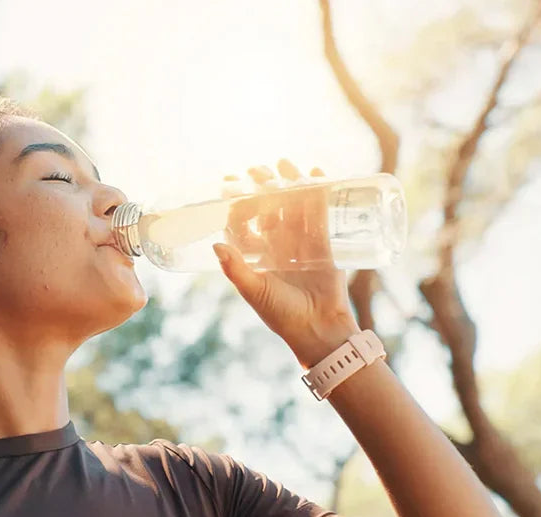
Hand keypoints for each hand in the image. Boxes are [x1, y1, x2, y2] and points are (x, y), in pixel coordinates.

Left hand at [213, 159, 360, 365]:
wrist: (320, 329)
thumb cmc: (282, 315)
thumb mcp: (255, 292)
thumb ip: (236, 270)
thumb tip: (216, 244)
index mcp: (257, 256)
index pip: (243, 223)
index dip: (236, 203)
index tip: (228, 184)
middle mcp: (277, 246)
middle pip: (268, 208)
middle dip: (262, 187)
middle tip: (256, 169)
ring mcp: (302, 242)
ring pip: (293, 206)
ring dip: (289, 183)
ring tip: (283, 163)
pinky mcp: (325, 243)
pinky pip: (321, 213)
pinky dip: (319, 192)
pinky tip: (314, 172)